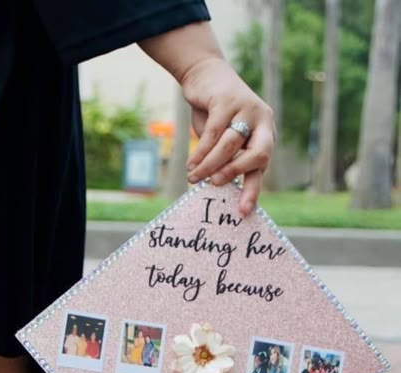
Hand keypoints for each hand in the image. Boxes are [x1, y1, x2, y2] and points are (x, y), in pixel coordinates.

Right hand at [181, 57, 275, 215]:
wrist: (205, 75)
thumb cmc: (215, 114)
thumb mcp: (225, 138)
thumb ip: (228, 158)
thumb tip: (218, 188)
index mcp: (265, 134)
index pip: (262, 166)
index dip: (252, 190)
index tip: (243, 212)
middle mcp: (262, 121)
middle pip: (257, 154)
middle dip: (235, 172)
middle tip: (215, 183)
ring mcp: (247, 108)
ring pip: (230, 146)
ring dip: (210, 165)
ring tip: (194, 177)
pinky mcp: (227, 100)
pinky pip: (213, 134)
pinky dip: (200, 152)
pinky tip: (191, 164)